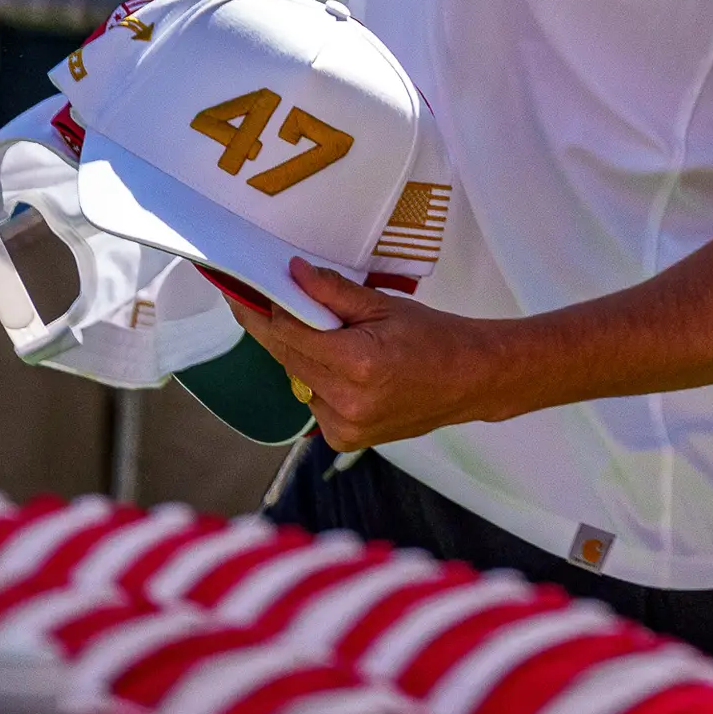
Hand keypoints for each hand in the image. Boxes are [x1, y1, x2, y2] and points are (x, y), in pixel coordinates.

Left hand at [225, 258, 513, 448]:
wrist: (469, 380)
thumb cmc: (435, 338)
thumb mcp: (384, 305)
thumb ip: (333, 293)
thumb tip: (292, 273)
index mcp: (357, 362)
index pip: (288, 333)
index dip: (263, 311)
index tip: (243, 294)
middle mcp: (346, 401)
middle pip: (287, 357)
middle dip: (284, 330)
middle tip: (285, 305)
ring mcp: (344, 426)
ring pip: (297, 381)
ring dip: (304, 358)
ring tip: (340, 343)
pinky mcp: (345, 440)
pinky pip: (313, 402)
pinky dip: (319, 383)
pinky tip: (348, 372)